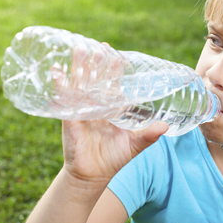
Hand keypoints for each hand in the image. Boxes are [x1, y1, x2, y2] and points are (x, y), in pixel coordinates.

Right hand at [56, 41, 168, 184]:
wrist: (93, 175)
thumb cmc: (114, 158)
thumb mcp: (135, 145)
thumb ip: (149, 135)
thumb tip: (165, 126)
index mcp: (112, 108)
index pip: (114, 84)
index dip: (115, 70)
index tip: (117, 54)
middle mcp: (97, 105)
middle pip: (96, 79)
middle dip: (97, 63)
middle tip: (100, 46)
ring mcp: (82, 110)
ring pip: (80, 84)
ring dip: (80, 67)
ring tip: (81, 49)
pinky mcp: (69, 118)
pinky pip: (64, 100)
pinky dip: (60, 86)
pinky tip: (56, 72)